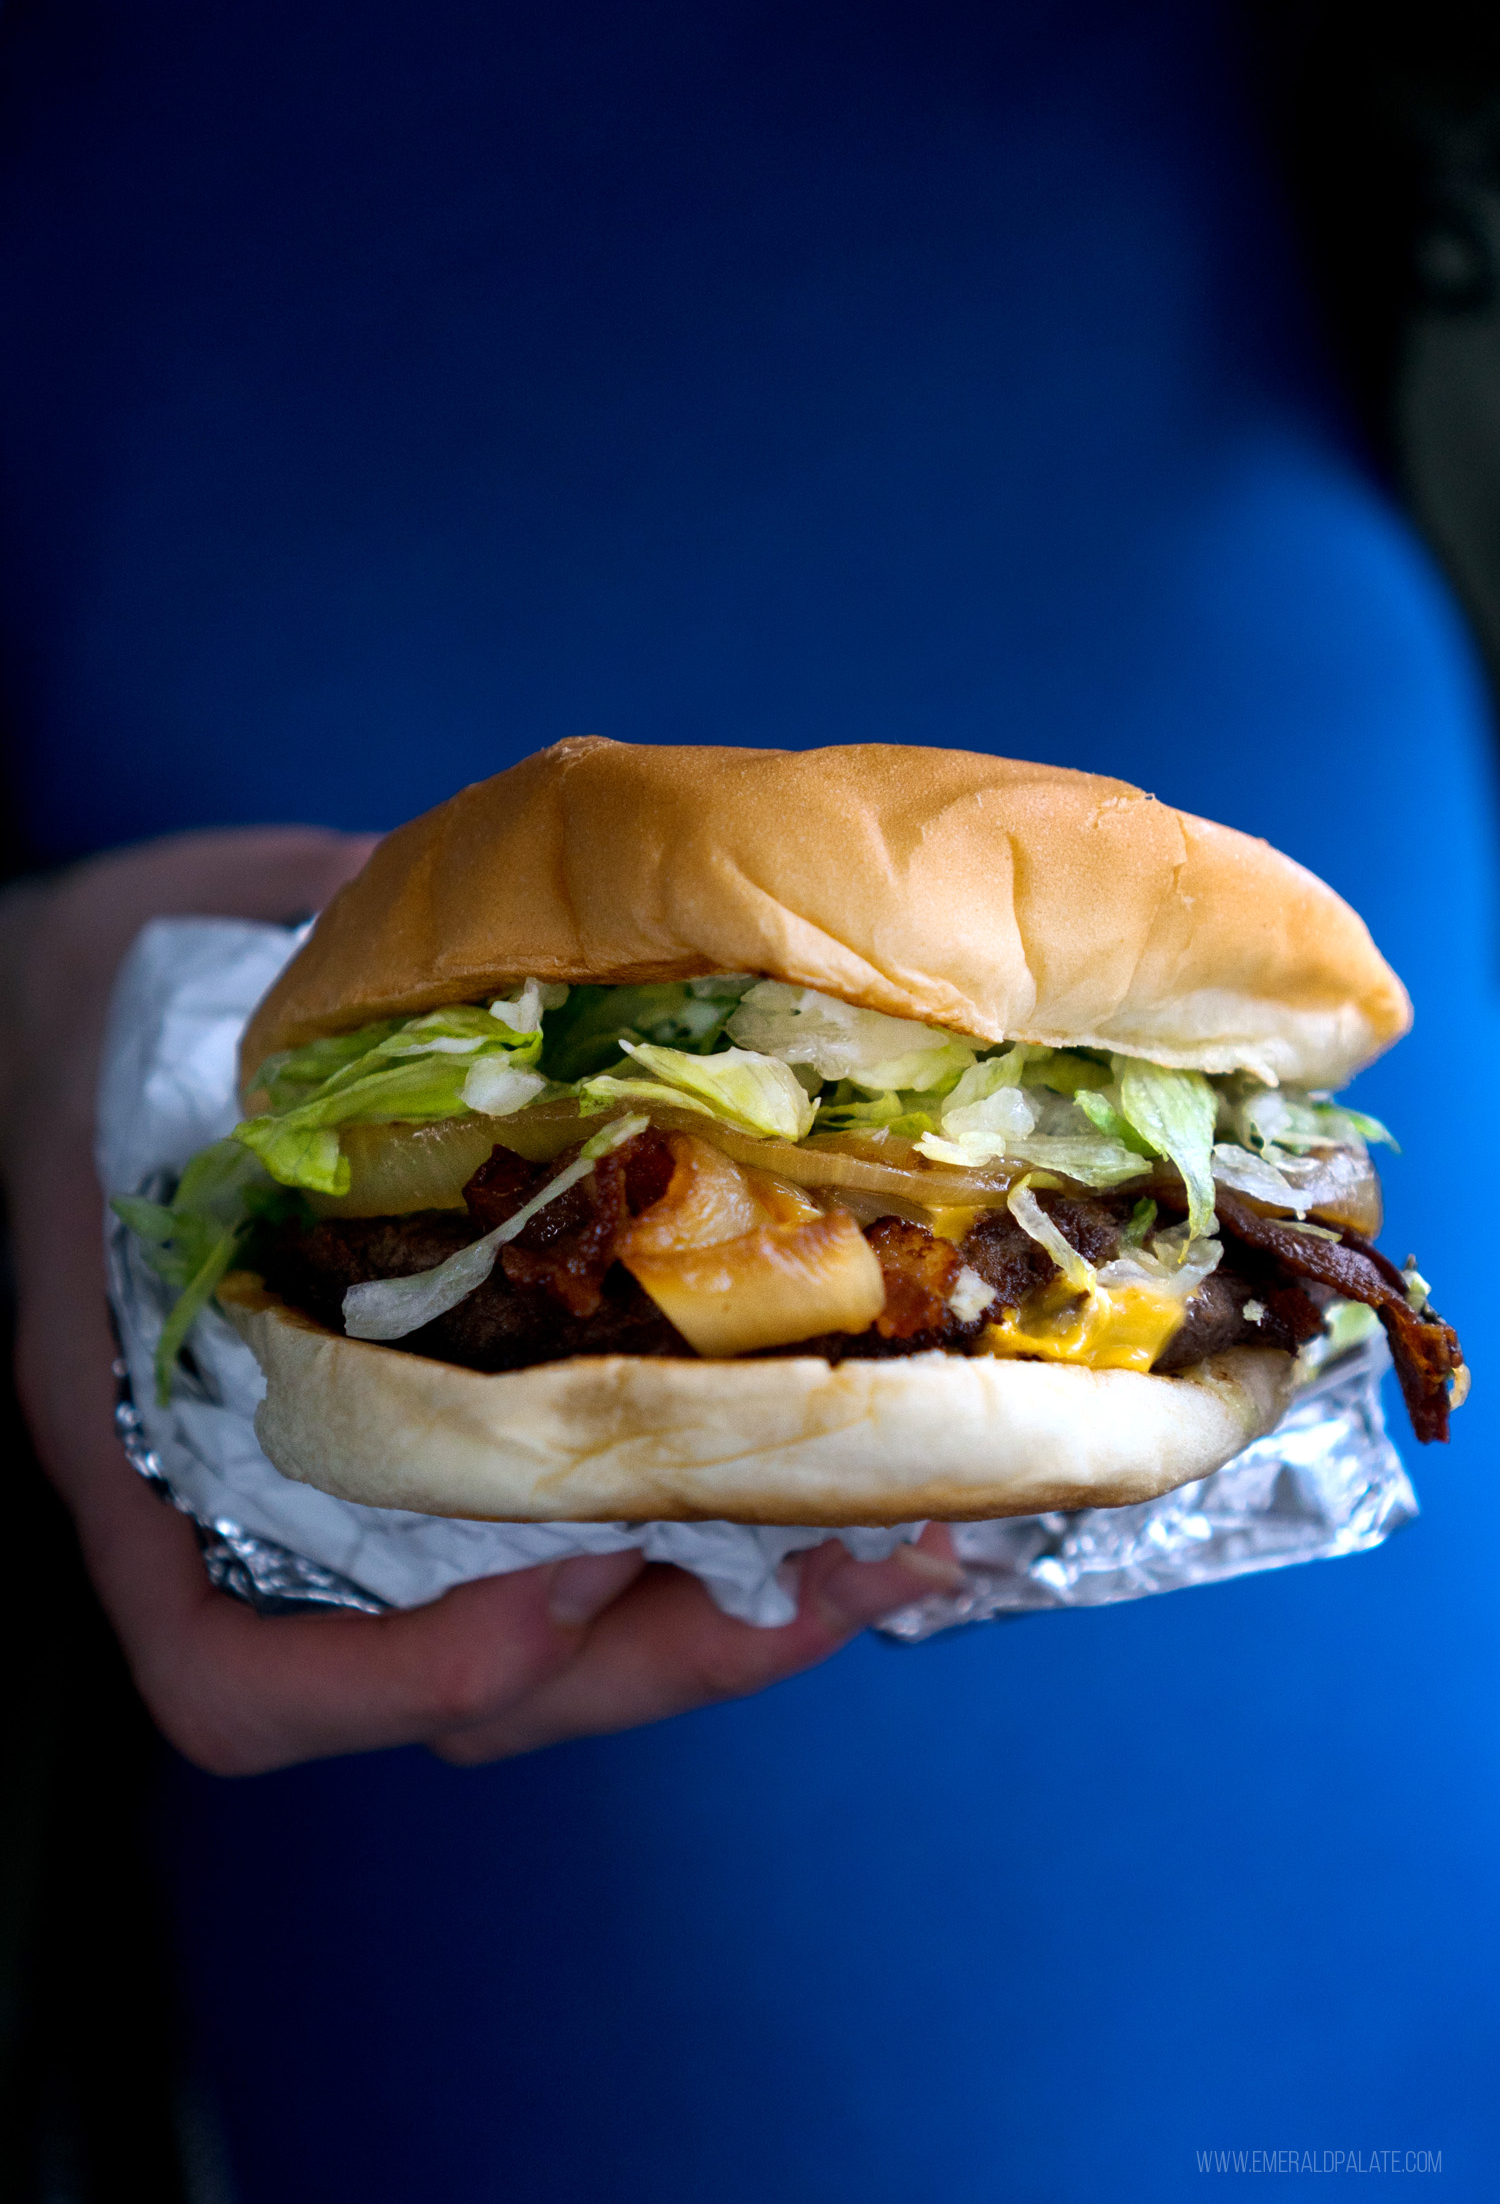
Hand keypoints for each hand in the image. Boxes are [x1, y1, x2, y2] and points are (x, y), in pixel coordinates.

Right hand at [0, 830, 962, 1773]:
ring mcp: (375, 1485)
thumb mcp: (172, 975)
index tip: (568, 1577)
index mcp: (148, 1425)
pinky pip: (584, 1550)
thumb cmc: (109, 1002)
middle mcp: (262, 1501)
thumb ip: (336, 1011)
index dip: (397, 1678)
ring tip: (880, 1552)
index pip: (229, 1667)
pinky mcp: (469, 1442)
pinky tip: (835, 1489)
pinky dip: (709, 1541)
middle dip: (648, 1654)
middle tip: (825, 1574)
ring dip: (717, 1626)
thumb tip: (549, 947)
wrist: (80, 1004)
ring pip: (542, 1649)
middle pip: (452, 1693)